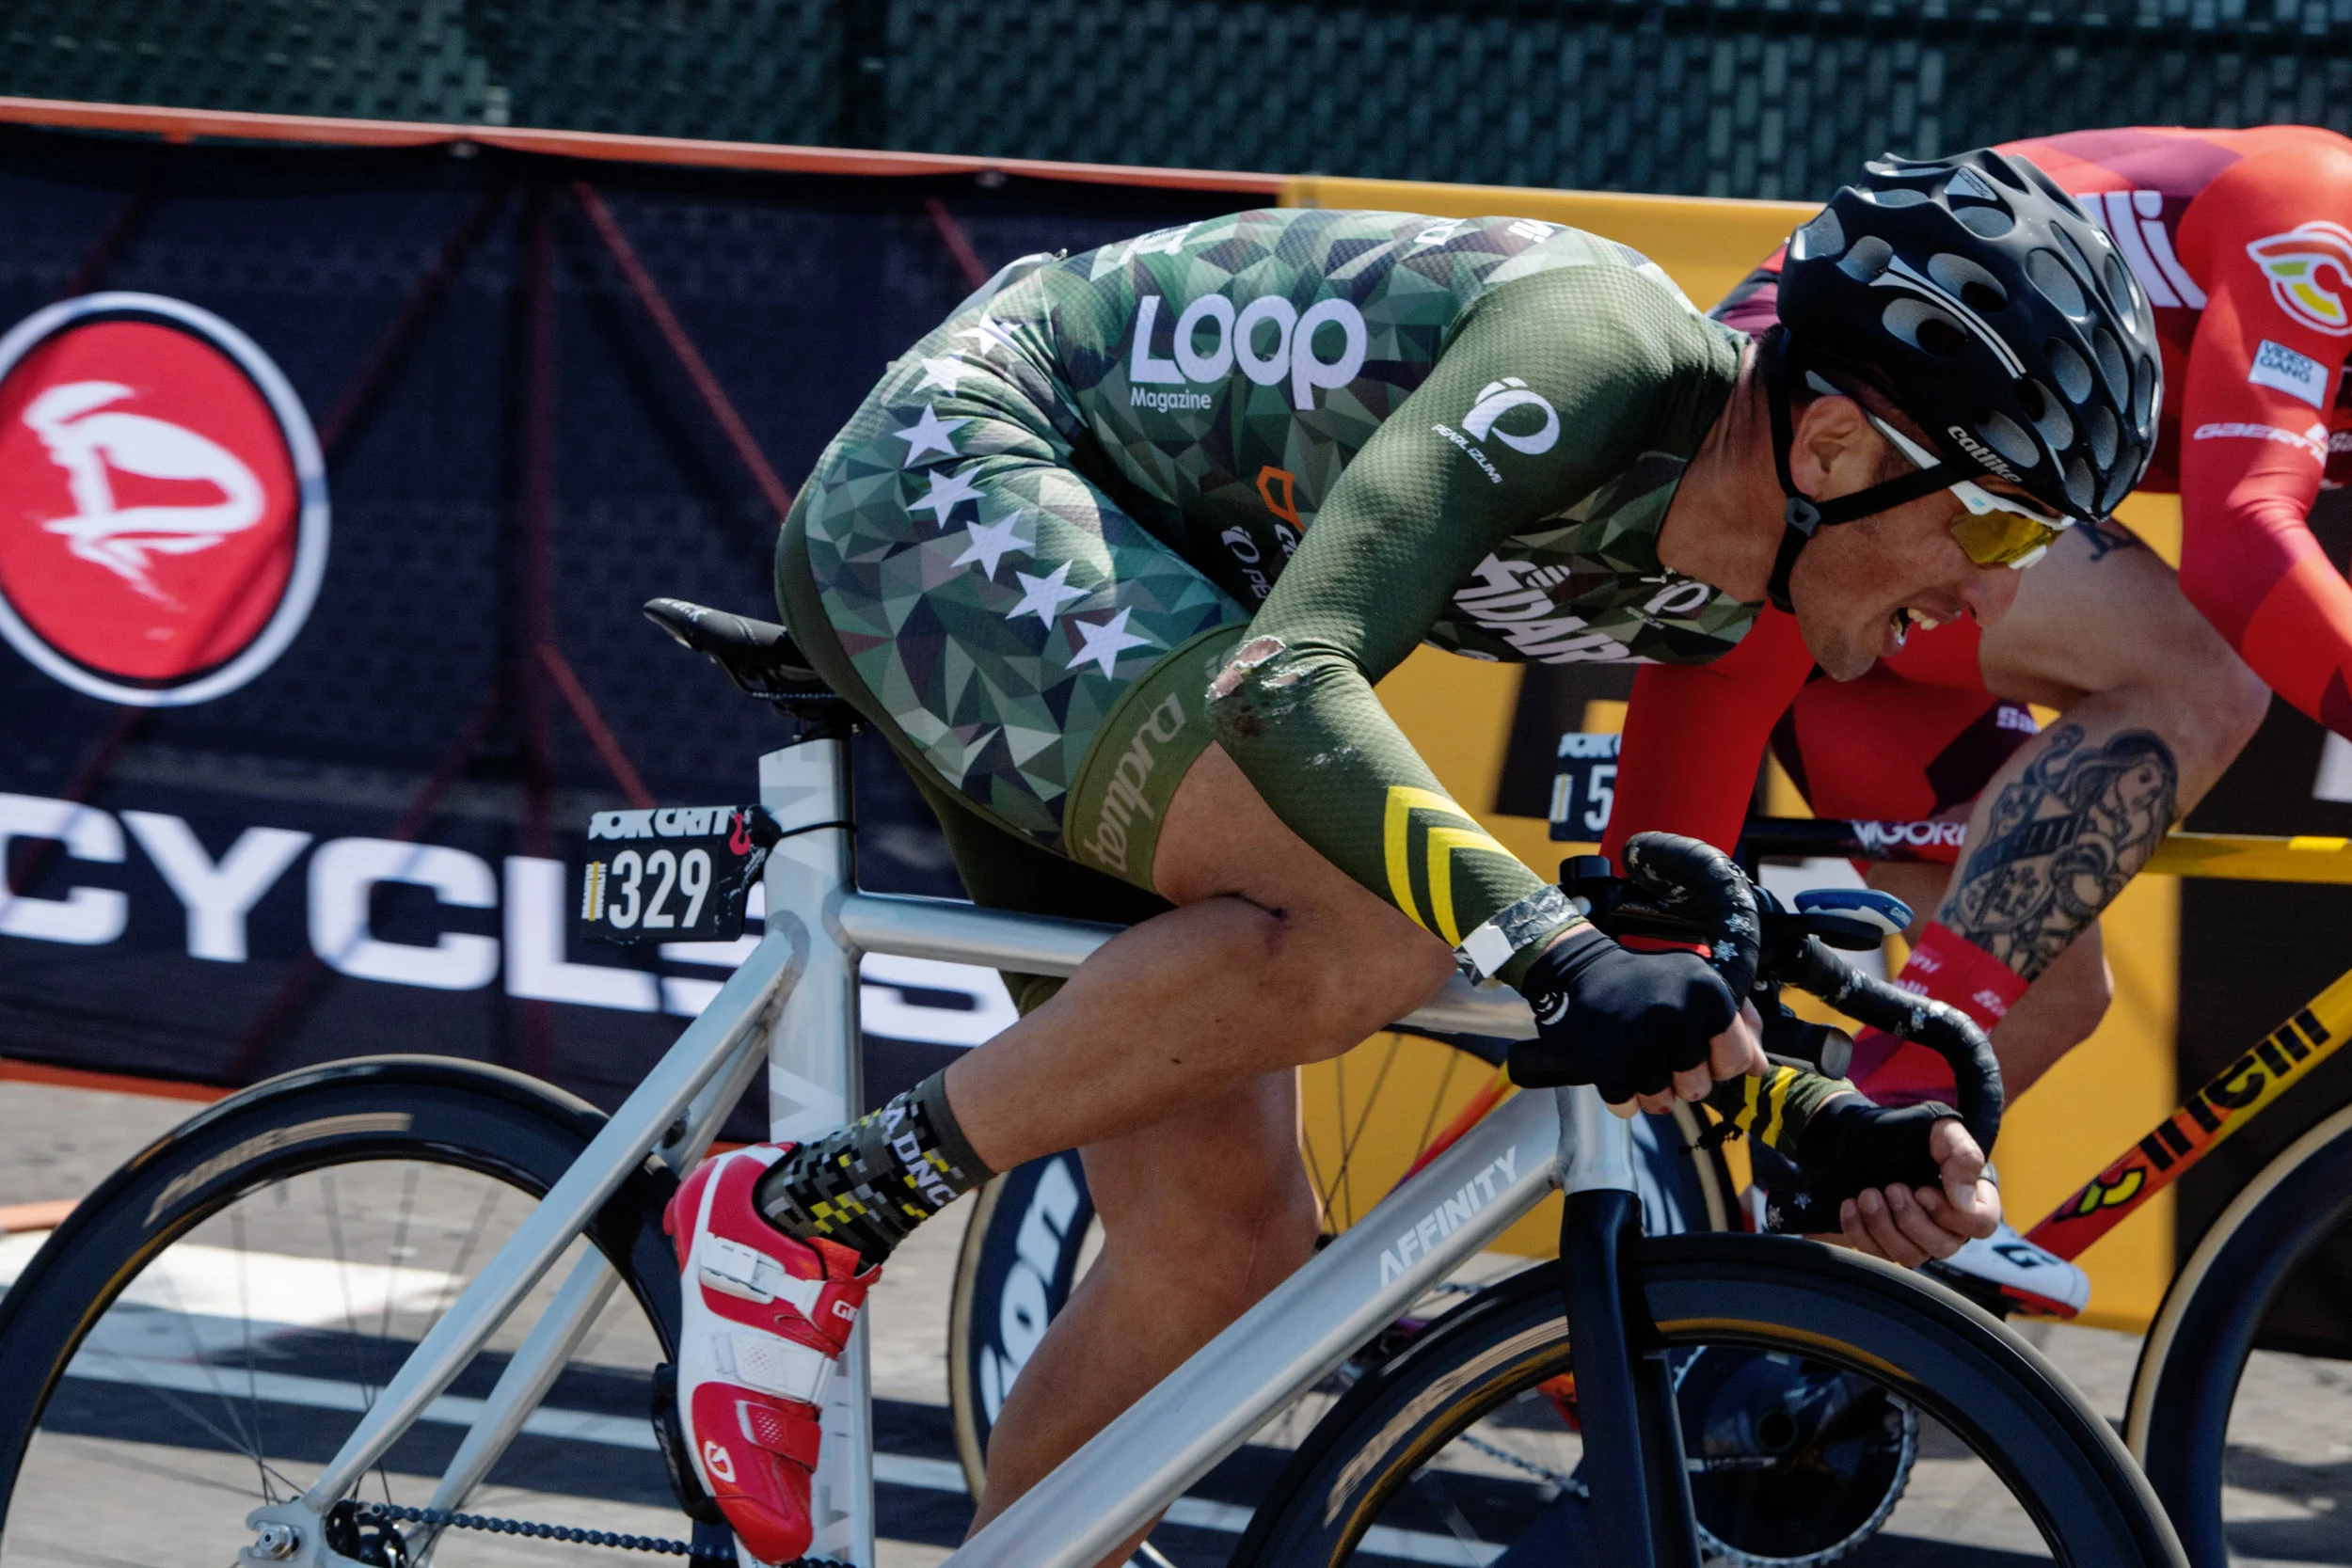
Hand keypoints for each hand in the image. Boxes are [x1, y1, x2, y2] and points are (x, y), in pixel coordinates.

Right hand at [1506, 926, 1743, 1103]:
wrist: (1580, 970)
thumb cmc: (1649, 980)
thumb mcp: (1700, 985)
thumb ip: (1739, 1024)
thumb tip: (1757, 1068)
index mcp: (1707, 994)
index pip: (1734, 1062)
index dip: (1718, 1063)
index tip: (1700, 1049)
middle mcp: (1677, 1015)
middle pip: (1697, 1088)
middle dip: (1682, 1080)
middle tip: (1663, 1055)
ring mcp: (1641, 1041)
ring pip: (1662, 1102)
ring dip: (1651, 1092)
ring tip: (1639, 1064)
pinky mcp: (1607, 1063)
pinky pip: (1627, 1106)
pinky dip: (1623, 1098)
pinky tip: (1617, 1069)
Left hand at [1827, 1119, 2001, 1265]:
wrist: (1854, 1135)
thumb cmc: (1902, 1132)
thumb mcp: (1937, 1129)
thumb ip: (1962, 1155)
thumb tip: (1965, 1200)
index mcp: (1970, 1195)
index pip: (1981, 1224)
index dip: (1951, 1214)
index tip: (1922, 1190)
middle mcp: (1948, 1223)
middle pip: (1945, 1246)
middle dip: (1911, 1219)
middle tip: (1892, 1187)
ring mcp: (1916, 1238)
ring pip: (1911, 1256)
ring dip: (1883, 1225)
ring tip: (1867, 1194)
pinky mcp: (1884, 1245)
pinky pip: (1878, 1256)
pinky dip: (1860, 1232)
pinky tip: (1851, 1205)